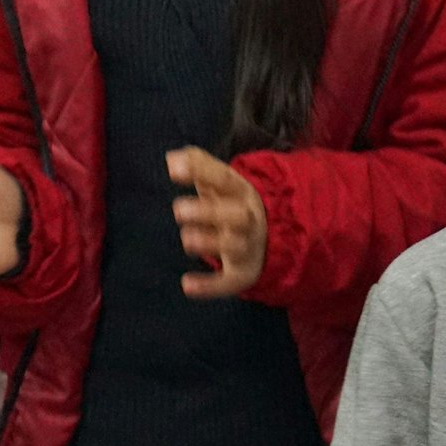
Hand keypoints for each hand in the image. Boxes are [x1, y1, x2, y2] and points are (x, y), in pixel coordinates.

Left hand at [169, 147, 266, 298]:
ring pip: (233, 246)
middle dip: (208, 212)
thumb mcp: (223, 182)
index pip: (225, 180)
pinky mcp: (242, 274)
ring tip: (186, 239)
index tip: (173, 170)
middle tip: (177, 209)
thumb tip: (171, 159)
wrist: (274, 238)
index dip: (201, 173)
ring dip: (210, 242)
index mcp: (241, 193)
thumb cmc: (234, 204)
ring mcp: (246, 248)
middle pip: (235, 215)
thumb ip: (199, 165)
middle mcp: (247, 219)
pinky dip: (210, 287)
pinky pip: (229, 282)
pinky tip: (187, 285)